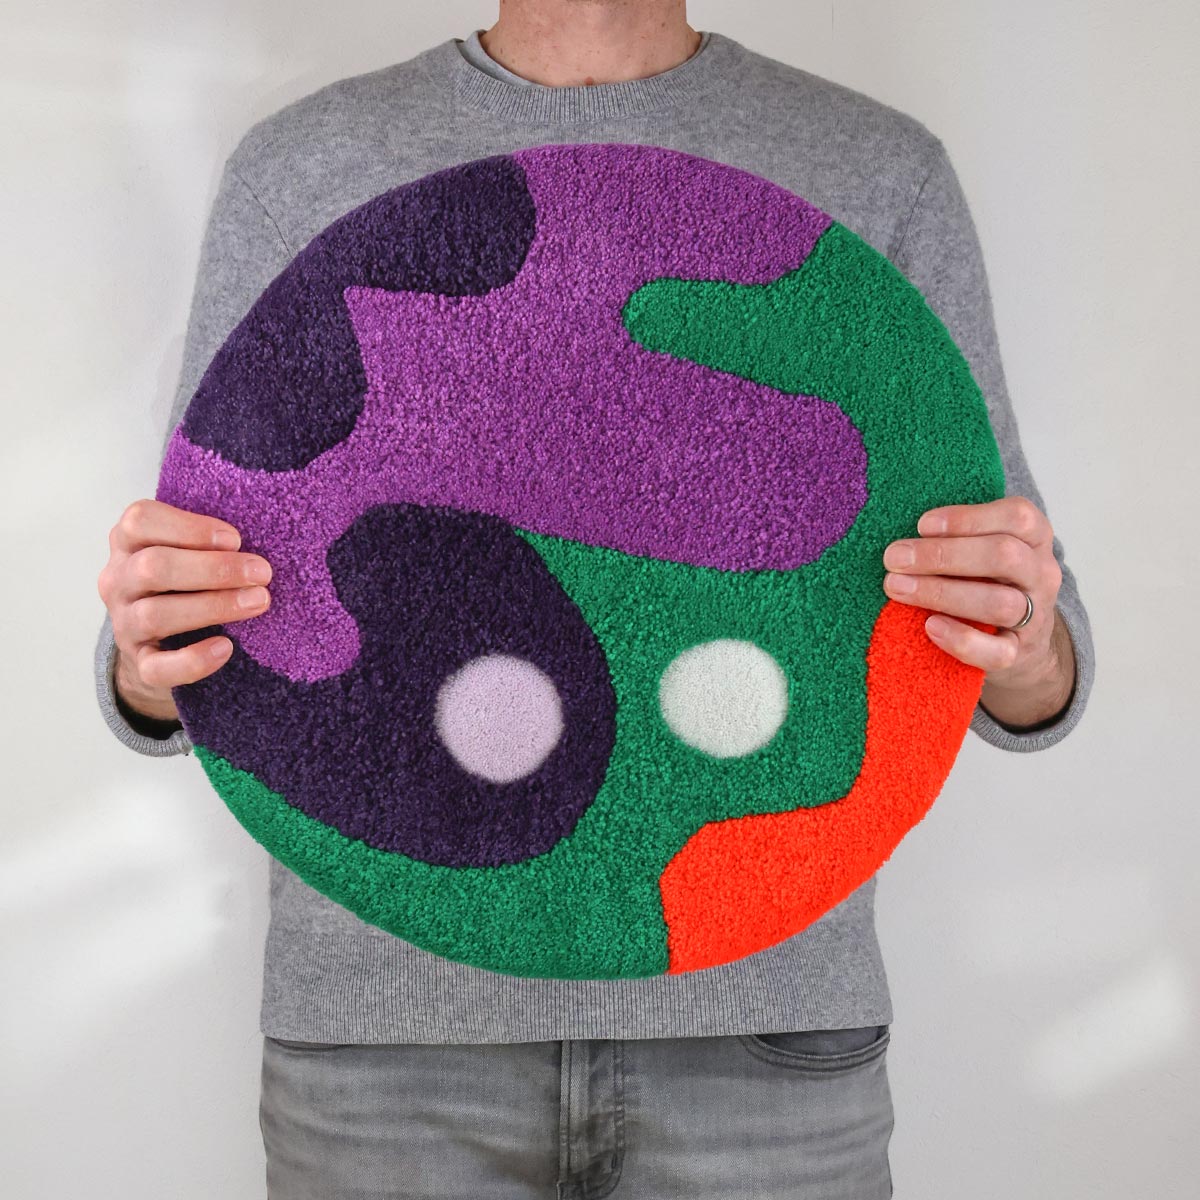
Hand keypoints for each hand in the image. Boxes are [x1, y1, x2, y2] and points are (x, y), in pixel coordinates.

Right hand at [97, 499, 271, 723]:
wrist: (161, 643)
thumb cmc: (185, 581)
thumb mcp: (188, 551)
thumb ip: (210, 542)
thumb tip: (258, 541)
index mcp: (129, 542)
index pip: (140, 520)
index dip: (190, 528)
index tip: (235, 539)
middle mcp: (118, 581)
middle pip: (152, 567)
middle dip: (214, 569)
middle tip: (262, 573)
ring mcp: (125, 624)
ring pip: (155, 614)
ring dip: (213, 606)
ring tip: (258, 602)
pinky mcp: (139, 664)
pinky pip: (157, 668)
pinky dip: (192, 660)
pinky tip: (225, 648)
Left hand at [881, 495, 1075, 727]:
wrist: (1018, 639)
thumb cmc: (986, 579)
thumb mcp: (981, 548)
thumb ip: (954, 536)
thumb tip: (902, 536)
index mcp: (1034, 537)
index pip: (1017, 516)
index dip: (968, 518)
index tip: (922, 524)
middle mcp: (1041, 573)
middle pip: (1004, 555)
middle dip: (942, 555)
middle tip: (894, 558)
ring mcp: (1035, 615)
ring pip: (1000, 603)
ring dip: (942, 593)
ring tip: (897, 587)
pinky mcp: (1019, 653)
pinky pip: (998, 652)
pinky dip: (961, 640)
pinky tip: (930, 626)